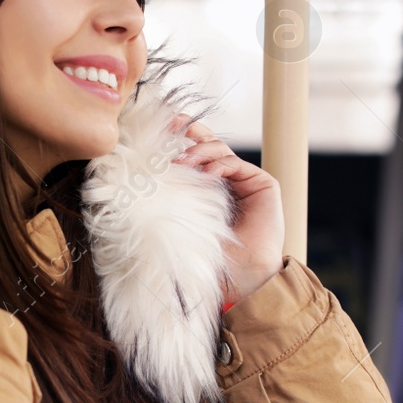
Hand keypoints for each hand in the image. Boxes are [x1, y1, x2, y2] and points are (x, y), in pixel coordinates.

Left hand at [171, 119, 284, 305]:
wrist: (244, 278)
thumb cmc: (212, 259)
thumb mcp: (185, 225)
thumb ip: (173, 203)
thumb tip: (139, 184)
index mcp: (209, 192)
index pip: (193, 159)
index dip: (180, 140)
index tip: (160, 129)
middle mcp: (228, 183)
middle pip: (208, 146)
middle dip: (190, 131)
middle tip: (172, 123)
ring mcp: (246, 182)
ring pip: (220, 151)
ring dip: (200, 151)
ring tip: (183, 162)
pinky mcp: (263, 184)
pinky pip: (236, 164)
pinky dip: (220, 164)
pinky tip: (207, 174)